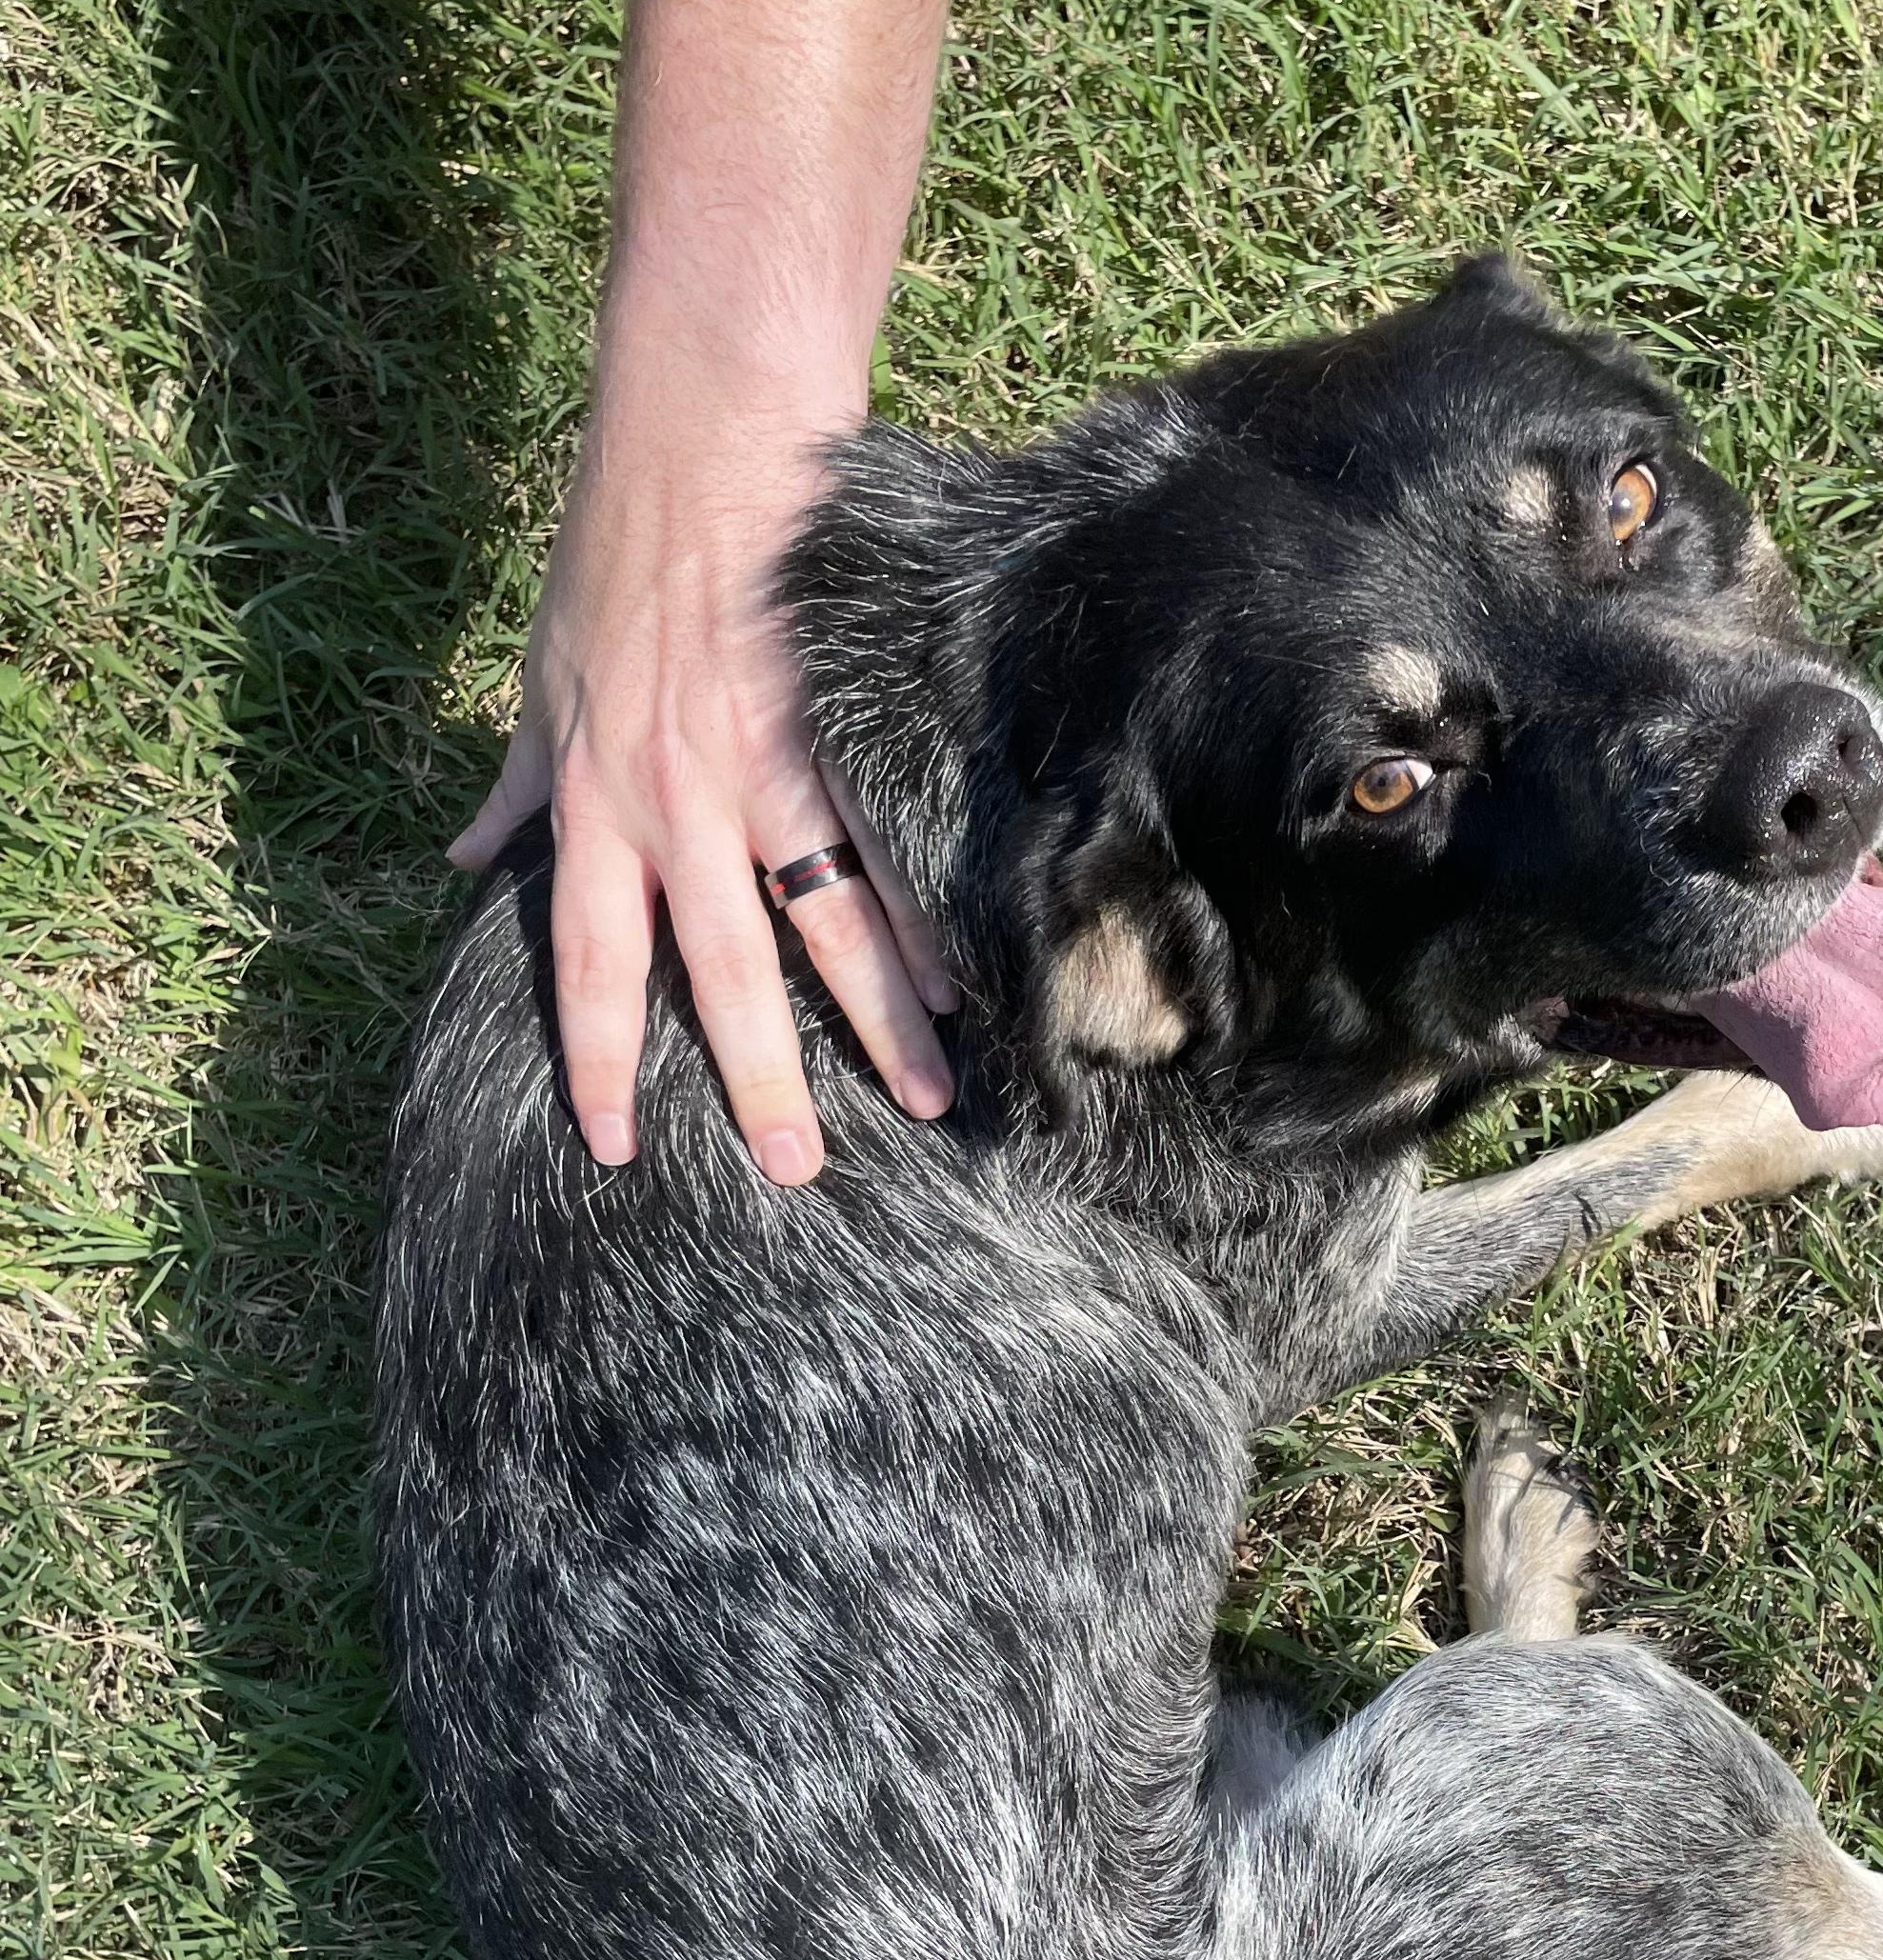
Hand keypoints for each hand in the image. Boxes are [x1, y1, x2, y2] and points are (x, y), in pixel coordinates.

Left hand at [449, 407, 956, 1182]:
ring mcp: (769, 769)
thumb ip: (519, 784)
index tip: (615, 1146)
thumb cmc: (617, 545)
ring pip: (828, 926)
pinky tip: (974, 986)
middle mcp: (679, 802)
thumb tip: (473, 858)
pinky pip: (893, 847)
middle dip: (759, 1081)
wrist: (709, 430)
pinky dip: (932, 921)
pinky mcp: (844, 727)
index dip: (601, 1062)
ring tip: (930, 1100)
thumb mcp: (540, 675)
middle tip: (796, 1171)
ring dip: (885, 1024)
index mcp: (600, 799)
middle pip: (722, 976)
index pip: (591, 962)